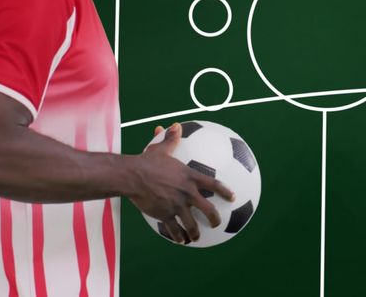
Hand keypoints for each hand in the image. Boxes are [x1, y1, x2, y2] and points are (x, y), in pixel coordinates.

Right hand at [127, 122, 235, 243]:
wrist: (132, 176)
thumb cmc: (146, 161)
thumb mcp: (161, 149)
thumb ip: (171, 139)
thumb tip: (175, 125)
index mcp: (189, 177)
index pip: (213, 184)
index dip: (225, 191)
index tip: (232, 197)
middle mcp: (186, 193)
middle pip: (208, 209)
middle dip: (214, 218)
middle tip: (216, 223)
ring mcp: (176, 205)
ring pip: (191, 224)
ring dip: (195, 233)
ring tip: (195, 238)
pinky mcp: (165, 215)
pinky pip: (174, 229)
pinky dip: (178, 236)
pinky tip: (179, 240)